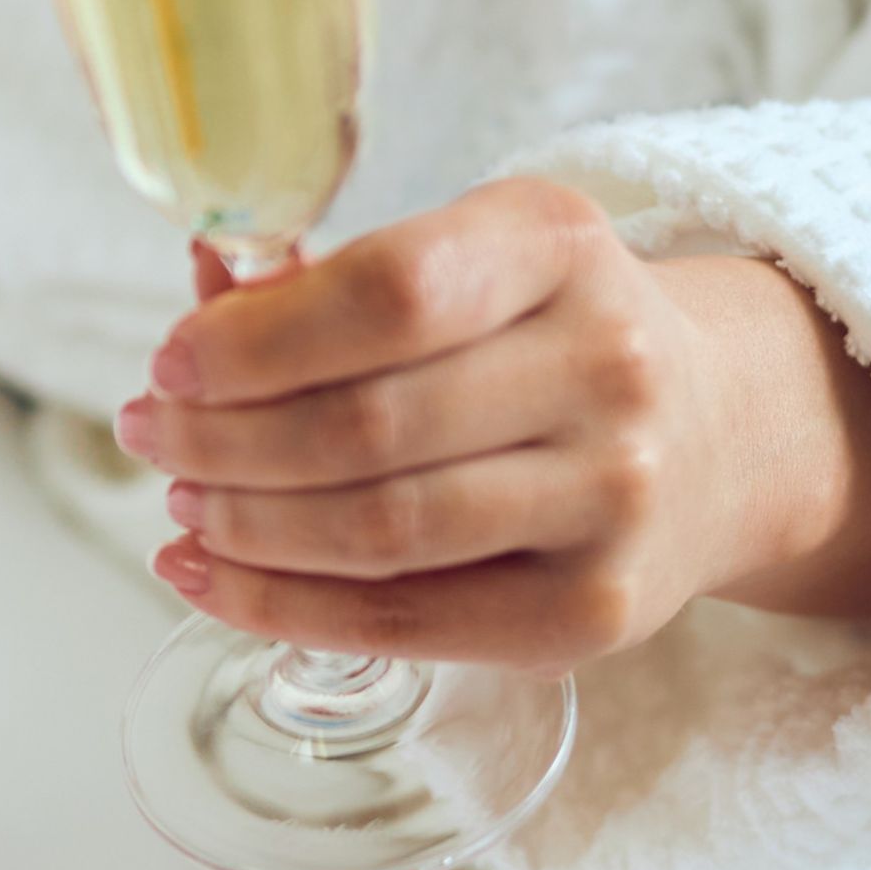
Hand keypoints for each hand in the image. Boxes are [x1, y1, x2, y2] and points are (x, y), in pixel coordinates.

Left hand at [114, 180, 870, 666]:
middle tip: (148, 437)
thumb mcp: (468, 264)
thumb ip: (328, 285)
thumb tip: (197, 299)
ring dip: (242, 526)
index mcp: (560, 248)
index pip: (388, 294)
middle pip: (364, 426)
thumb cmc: (545, 340)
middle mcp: (608, 367)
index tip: (169, 364)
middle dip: (219, 441)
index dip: (253, 341)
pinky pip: (404, 621)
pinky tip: (208, 579)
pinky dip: (278, 608)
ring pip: (378, 531)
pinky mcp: (595, 610)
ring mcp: (615, 497)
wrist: (722, 435)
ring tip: (182, 505)